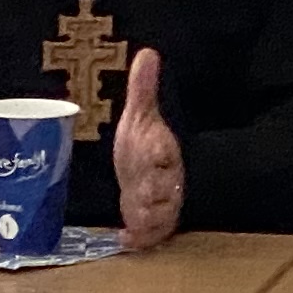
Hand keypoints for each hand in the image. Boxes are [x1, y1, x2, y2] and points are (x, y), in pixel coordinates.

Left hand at [112, 47, 184, 251]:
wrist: (142, 169)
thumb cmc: (141, 141)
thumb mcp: (138, 116)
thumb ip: (142, 88)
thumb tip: (147, 52)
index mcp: (162, 150)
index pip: (164, 151)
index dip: (159, 154)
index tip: (149, 152)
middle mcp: (165, 178)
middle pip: (167, 189)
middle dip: (154, 194)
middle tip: (138, 196)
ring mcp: (160, 202)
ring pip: (161, 214)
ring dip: (146, 219)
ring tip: (132, 222)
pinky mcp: (151, 220)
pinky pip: (153, 233)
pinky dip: (140, 238)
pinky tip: (125, 240)